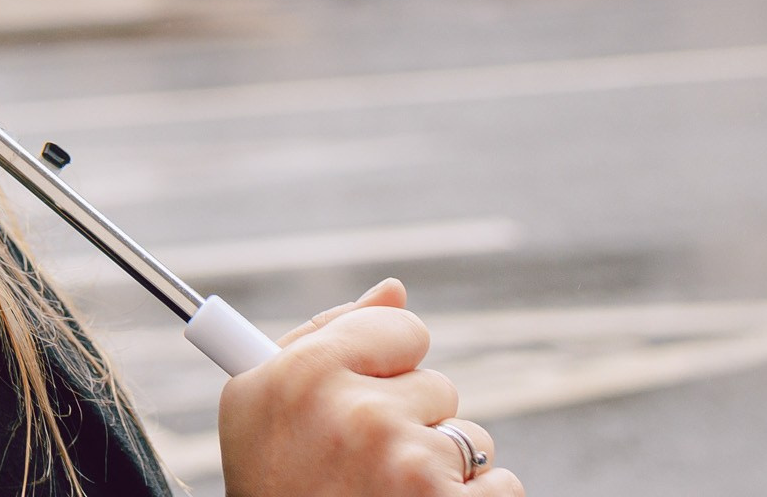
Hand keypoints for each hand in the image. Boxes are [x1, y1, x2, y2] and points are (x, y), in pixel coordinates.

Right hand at [217, 279, 520, 496]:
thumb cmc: (277, 487)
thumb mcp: (265, 408)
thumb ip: (327, 336)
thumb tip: (396, 289)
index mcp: (300, 374)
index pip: (400, 328)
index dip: (389, 367)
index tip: (367, 397)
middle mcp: (354, 410)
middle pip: (437, 385)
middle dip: (414, 424)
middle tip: (366, 470)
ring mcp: (407, 461)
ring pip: (471, 438)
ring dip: (445, 471)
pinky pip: (500, 485)